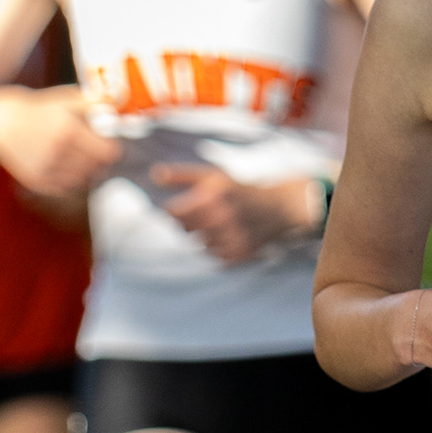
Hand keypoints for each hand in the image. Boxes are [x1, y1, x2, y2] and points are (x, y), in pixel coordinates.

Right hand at [0, 85, 118, 199]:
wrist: (2, 123)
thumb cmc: (41, 109)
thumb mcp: (67, 98)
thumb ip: (96, 102)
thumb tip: (121, 106)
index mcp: (68, 130)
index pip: (109, 152)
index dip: (111, 146)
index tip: (106, 140)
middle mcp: (56, 152)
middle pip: (98, 167)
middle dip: (99, 158)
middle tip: (92, 148)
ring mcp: (46, 170)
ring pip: (84, 179)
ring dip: (86, 170)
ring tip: (77, 155)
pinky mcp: (37, 182)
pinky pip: (68, 188)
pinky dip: (71, 179)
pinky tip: (64, 164)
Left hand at [150, 166, 315, 264]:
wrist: (276, 206)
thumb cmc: (239, 189)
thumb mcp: (212, 176)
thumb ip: (182, 175)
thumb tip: (155, 174)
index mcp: (211, 197)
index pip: (172, 213)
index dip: (175, 210)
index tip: (185, 206)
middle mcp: (221, 219)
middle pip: (184, 231)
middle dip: (191, 223)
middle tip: (207, 214)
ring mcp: (231, 238)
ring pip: (199, 246)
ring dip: (205, 237)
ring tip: (220, 225)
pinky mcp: (240, 253)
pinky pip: (215, 258)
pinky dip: (218, 249)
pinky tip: (229, 236)